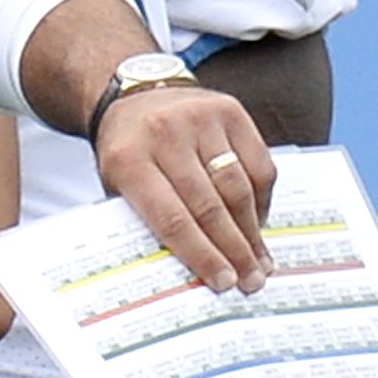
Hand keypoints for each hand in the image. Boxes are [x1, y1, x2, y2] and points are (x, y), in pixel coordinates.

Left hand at [91, 84, 273, 295]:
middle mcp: (166, 136)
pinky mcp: (231, 111)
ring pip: (238, 186)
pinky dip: (261, 199)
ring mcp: (201, 120)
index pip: (170, 218)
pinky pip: (257, 164)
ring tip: (260, 261)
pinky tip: (259, 223)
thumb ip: (145, 220)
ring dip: (252, 230)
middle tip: (250, 280)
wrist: (136, 95)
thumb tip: (187, 271)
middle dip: (233, 250)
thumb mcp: (116, 185)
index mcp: (129, 160)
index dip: (201, 254)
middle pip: (209, 206)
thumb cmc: (126, 150)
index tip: (222, 282)